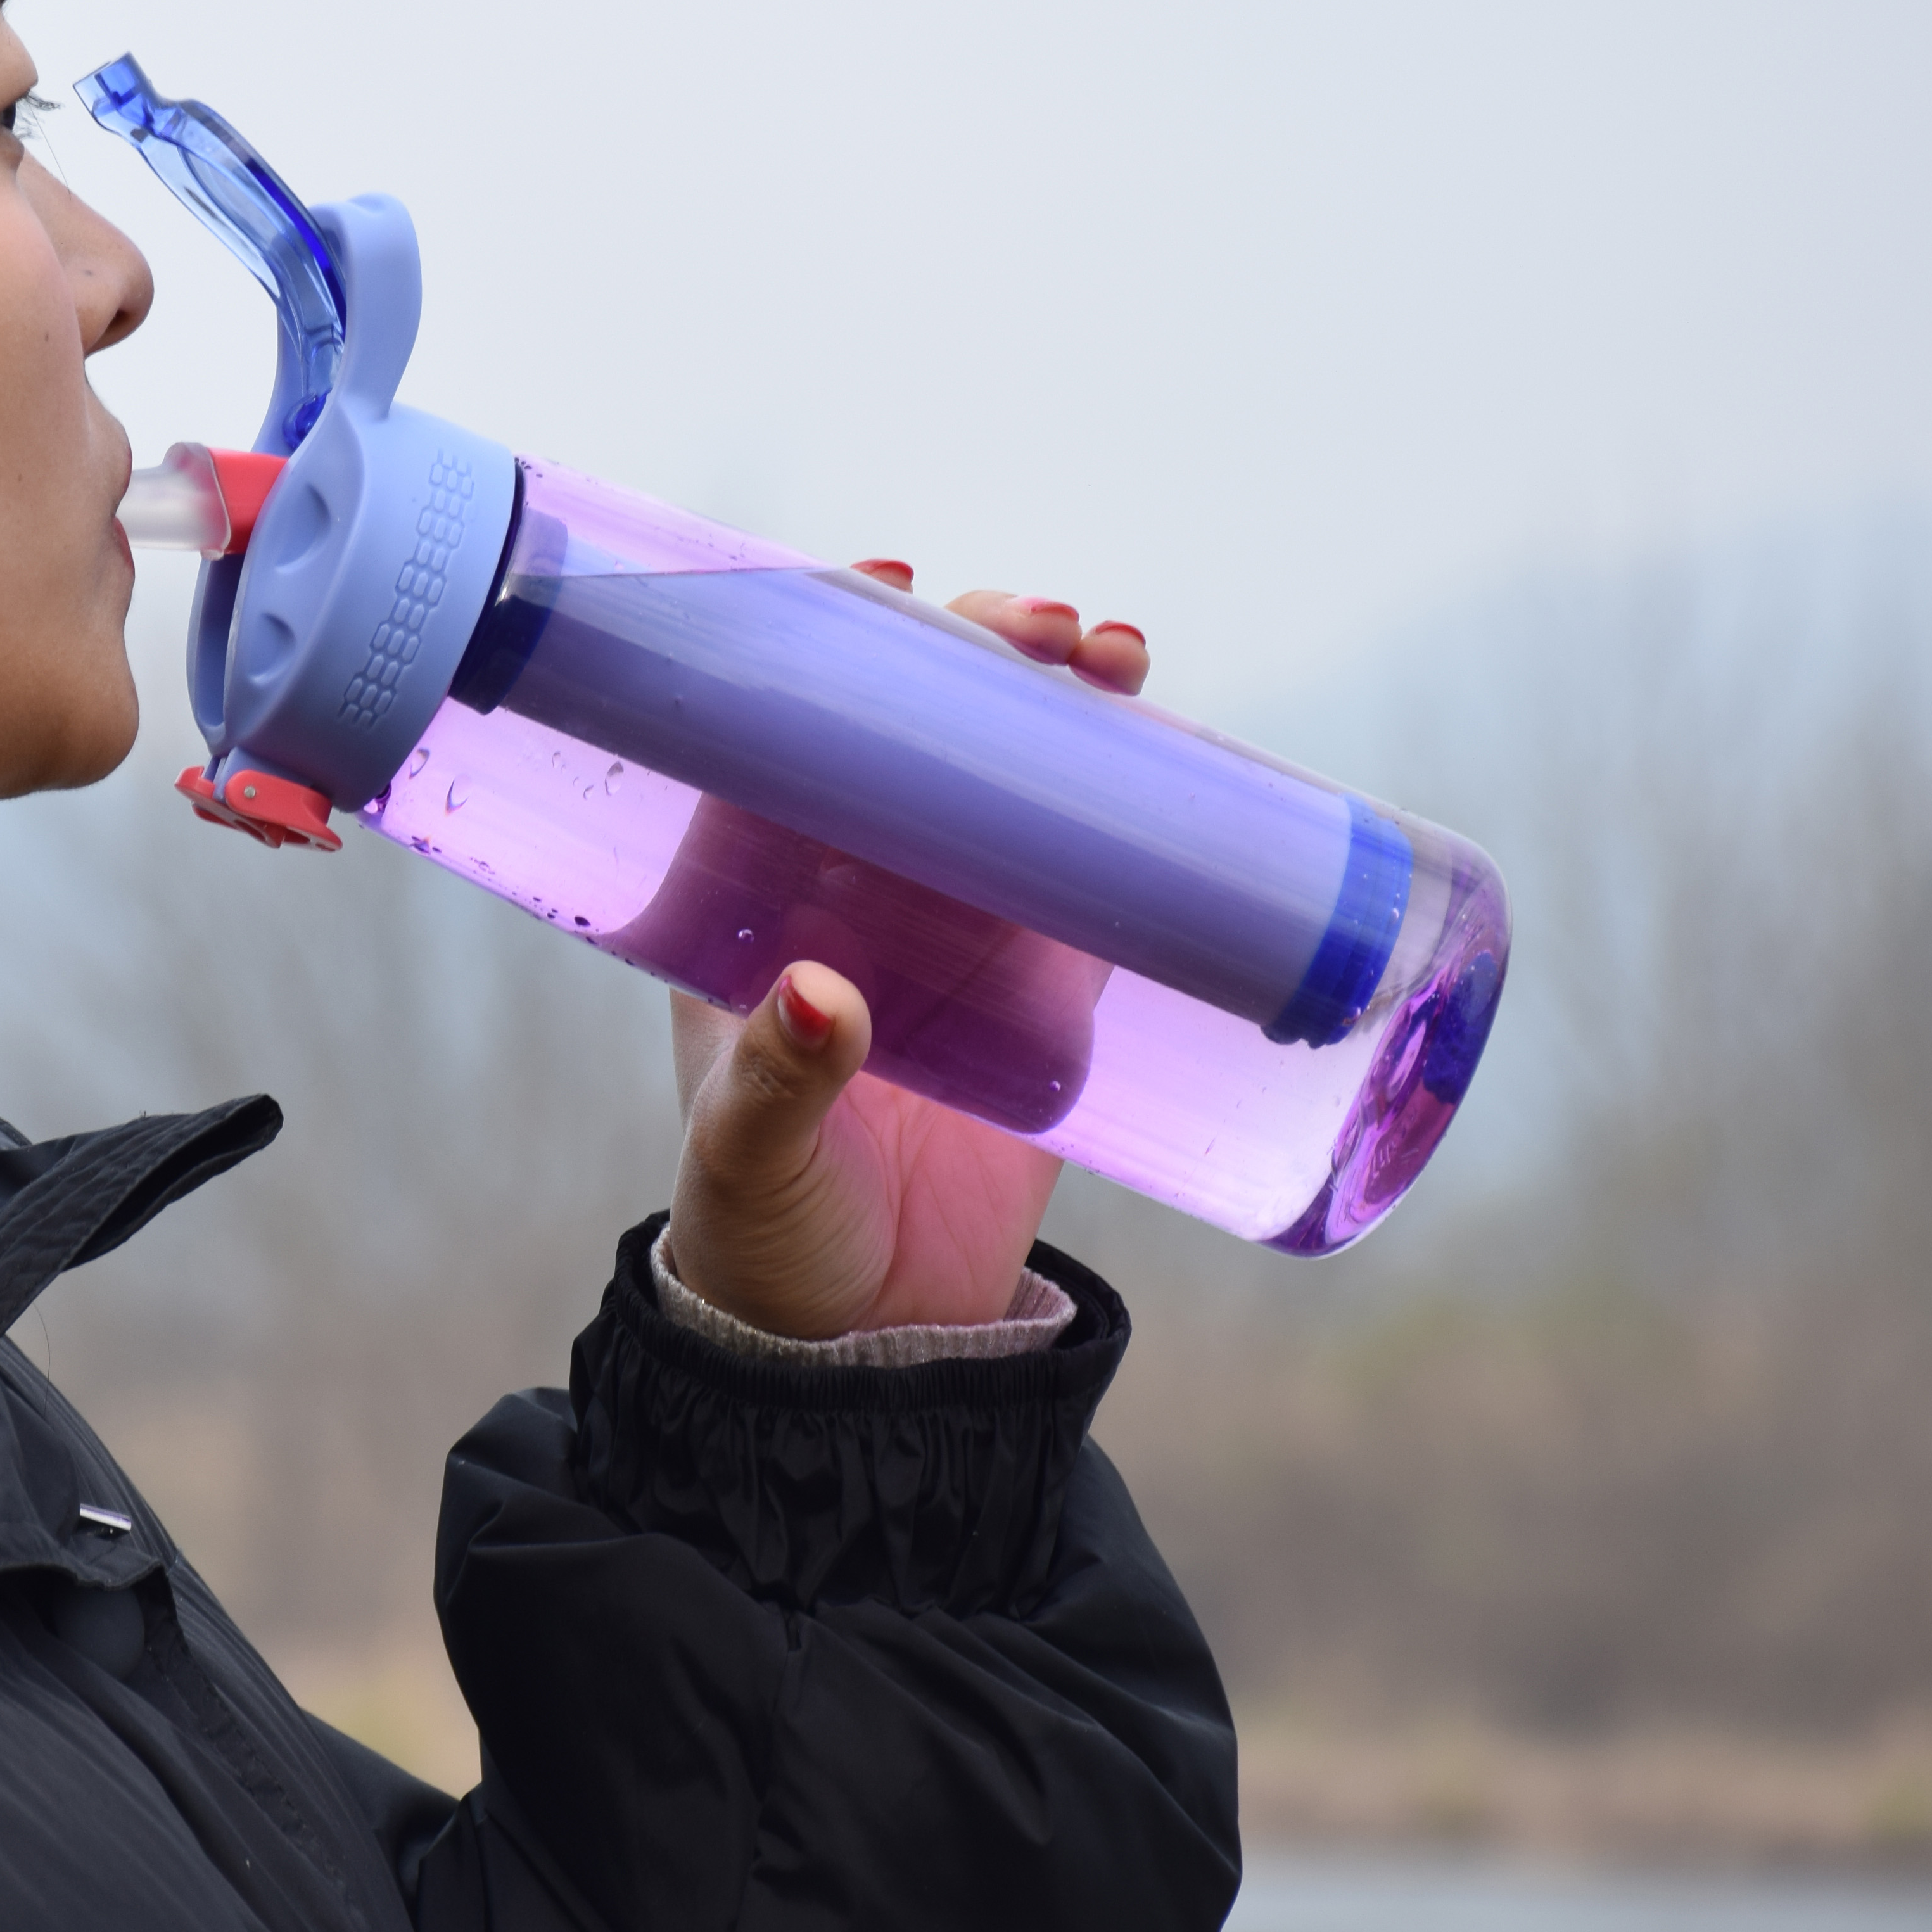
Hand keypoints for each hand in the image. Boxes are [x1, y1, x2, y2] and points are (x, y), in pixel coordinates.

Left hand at [662, 567, 1150, 1340]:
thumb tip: (819, 996)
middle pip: (910, 729)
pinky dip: (1142, 803)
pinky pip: (1099, 869)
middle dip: (974, 656)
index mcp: (748, 901)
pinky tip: (1183, 746)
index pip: (777, 735)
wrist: (864, 1347)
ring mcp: (954, 929)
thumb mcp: (750, 1157)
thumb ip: (777, 1082)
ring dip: (1059, 701)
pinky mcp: (1048, 989)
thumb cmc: (767, 1239)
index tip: (880, 584)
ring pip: (1011, 775)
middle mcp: (851, 889)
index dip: (823, 643)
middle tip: (1035, 629)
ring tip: (1109, 657)